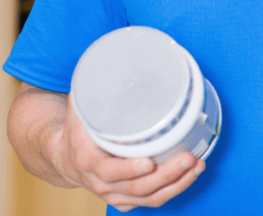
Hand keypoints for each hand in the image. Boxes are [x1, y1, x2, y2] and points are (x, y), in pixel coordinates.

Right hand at [49, 94, 203, 210]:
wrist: (65, 157)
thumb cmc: (78, 128)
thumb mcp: (80, 108)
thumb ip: (95, 89)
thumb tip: (114, 60)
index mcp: (88, 160)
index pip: (109, 171)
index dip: (129, 169)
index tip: (149, 162)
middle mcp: (101, 182)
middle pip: (136, 187)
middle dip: (166, 175)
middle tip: (189, 158)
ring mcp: (113, 193)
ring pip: (147, 198)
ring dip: (176, 184)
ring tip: (198, 166)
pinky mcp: (125, 198)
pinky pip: (151, 201)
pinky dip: (173, 190)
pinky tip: (191, 175)